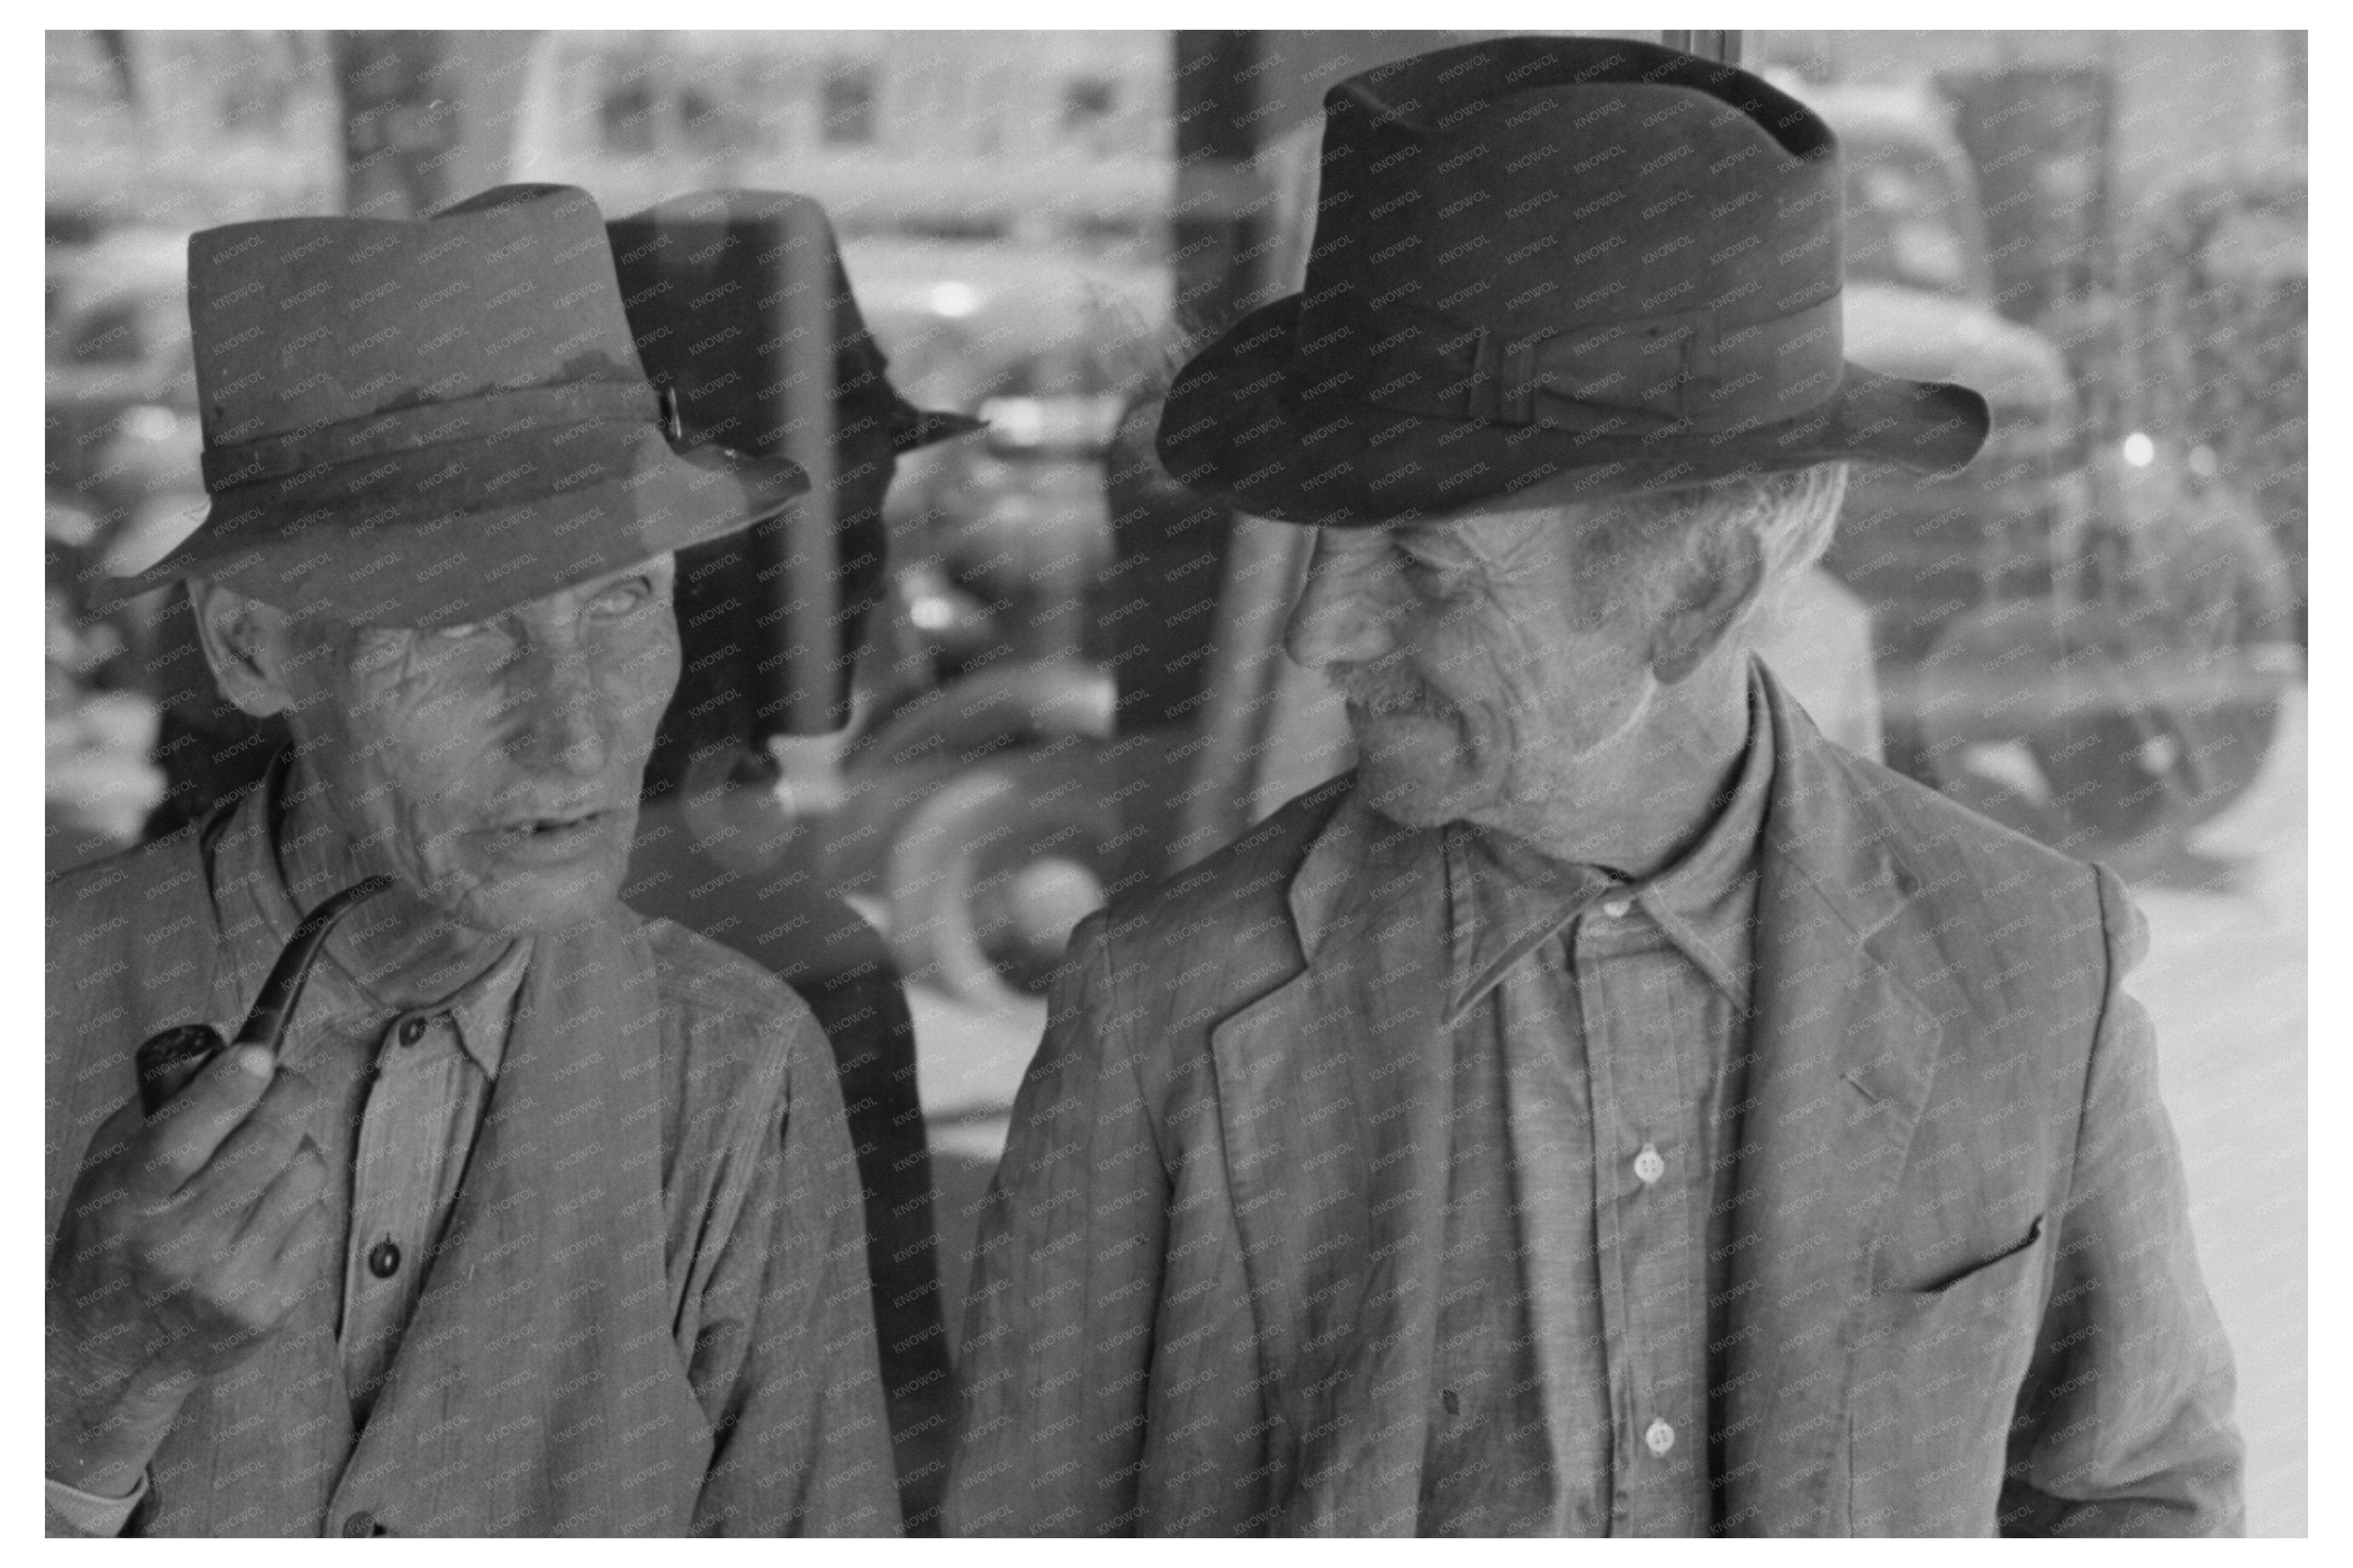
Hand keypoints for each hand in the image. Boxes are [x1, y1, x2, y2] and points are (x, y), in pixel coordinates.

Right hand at [46, 1045, 330, 1494]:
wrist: (108, 1354)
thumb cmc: (111, 1243)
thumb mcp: (108, 1172)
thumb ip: (163, 1108)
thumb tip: (235, 1047)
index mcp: (127, 1206)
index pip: (183, 1138)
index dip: (228, 1087)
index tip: (258, 1051)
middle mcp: (178, 1246)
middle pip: (267, 1144)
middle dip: (287, 1095)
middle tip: (282, 1083)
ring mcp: (230, 1280)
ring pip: (306, 1172)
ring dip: (296, 1148)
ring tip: (265, 1157)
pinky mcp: (271, 1305)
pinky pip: (317, 1218)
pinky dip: (299, 1201)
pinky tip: (265, 1211)